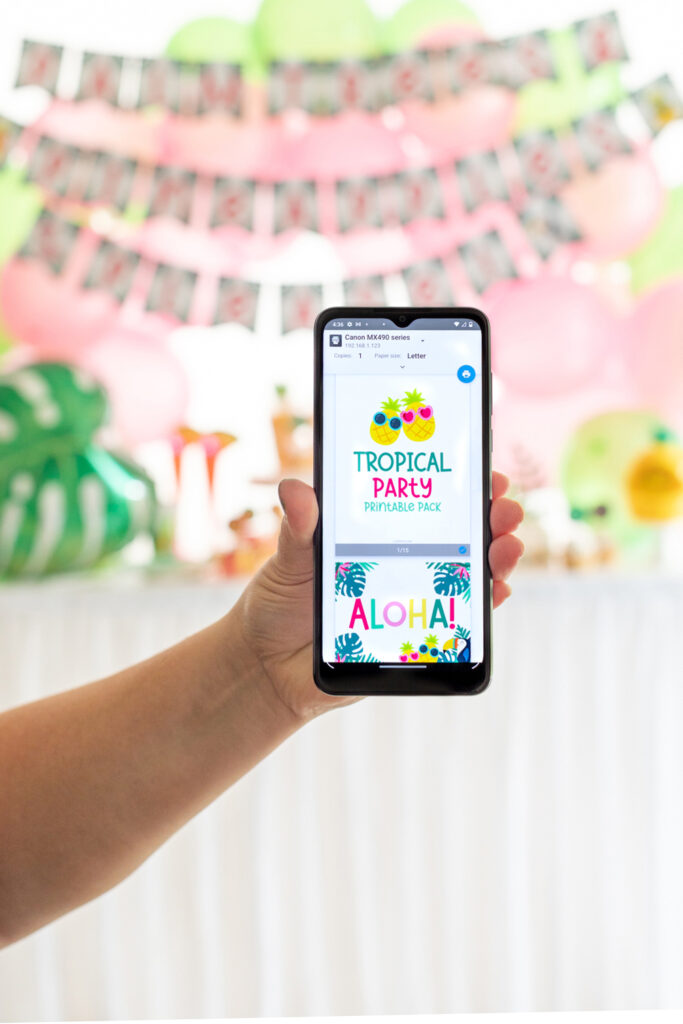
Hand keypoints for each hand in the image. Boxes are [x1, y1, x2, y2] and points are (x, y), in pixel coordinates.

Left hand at [235, 473, 523, 721]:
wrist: (267, 666)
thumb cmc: (278, 604)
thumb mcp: (289, 559)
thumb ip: (299, 527)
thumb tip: (294, 488)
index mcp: (377, 534)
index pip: (429, 503)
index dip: (463, 487)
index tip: (485, 474)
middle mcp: (403, 563)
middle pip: (461, 536)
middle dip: (492, 519)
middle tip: (504, 509)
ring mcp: (413, 599)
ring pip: (469, 576)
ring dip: (498, 559)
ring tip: (507, 546)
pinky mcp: (415, 638)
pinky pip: (460, 621)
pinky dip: (484, 607)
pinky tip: (497, 592)